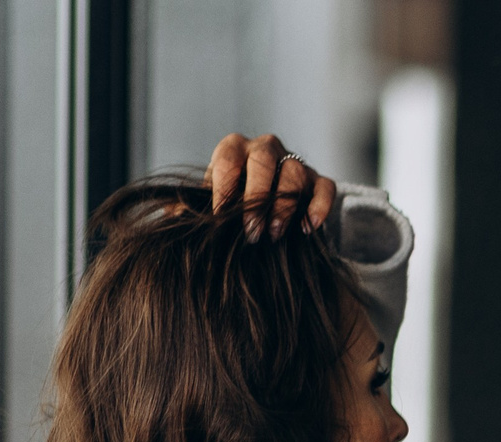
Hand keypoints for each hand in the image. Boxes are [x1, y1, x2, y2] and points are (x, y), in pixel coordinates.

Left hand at [206, 132, 336, 240]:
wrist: (267, 203)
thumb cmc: (234, 200)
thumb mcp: (212, 198)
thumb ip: (195, 205)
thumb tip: (176, 216)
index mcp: (234, 148)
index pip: (228, 159)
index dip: (224, 188)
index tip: (220, 217)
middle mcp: (265, 148)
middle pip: (263, 160)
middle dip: (257, 197)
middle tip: (251, 231)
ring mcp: (294, 162)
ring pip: (294, 173)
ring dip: (284, 206)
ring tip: (275, 234)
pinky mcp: (318, 180)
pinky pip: (325, 187)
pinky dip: (319, 207)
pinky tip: (307, 228)